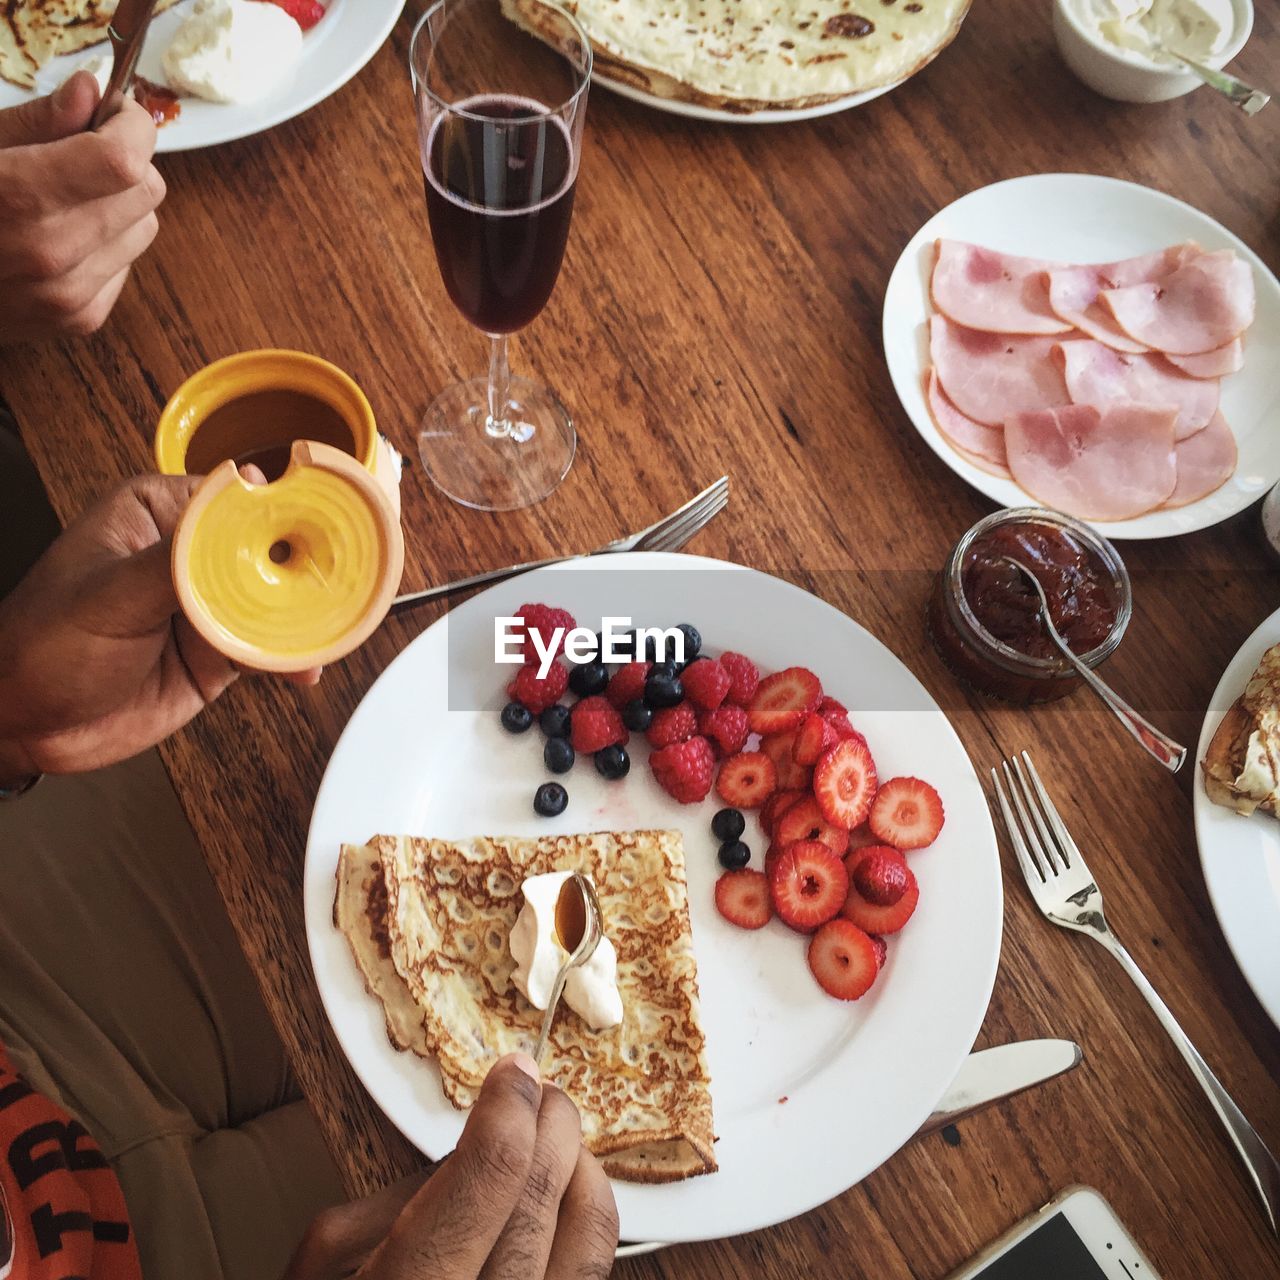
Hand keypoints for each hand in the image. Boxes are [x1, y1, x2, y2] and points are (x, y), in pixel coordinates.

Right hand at [0, 71, 164, 344]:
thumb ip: (37, 121)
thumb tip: (92, 90)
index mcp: (18, 198)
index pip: (123, 162)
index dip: (131, 127)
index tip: (117, 112)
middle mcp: (51, 253)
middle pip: (146, 191)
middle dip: (126, 161)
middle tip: (87, 150)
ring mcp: (69, 295)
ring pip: (145, 228)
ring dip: (119, 205)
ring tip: (66, 198)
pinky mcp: (81, 319)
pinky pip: (126, 264)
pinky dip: (106, 244)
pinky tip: (59, 237)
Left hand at [0, 473, 320, 780]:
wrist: (25, 725)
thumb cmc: (39, 646)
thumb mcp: (110, 596)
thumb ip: (179, 560)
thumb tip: (238, 513)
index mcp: (160, 513)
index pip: (238, 500)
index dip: (282, 512)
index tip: (321, 528)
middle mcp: (191, 554)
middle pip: (268, 551)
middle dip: (303, 568)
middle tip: (339, 583)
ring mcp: (208, 605)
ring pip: (277, 602)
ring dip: (304, 618)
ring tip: (332, 629)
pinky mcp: (220, 652)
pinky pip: (270, 649)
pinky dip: (293, 659)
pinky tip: (305, 667)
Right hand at [284, 1055, 618, 1279]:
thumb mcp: (325, 1269)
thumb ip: (387, 1209)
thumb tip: (460, 1154)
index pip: (488, 1180)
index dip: (509, 1112)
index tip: (515, 1074)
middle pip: (545, 1199)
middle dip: (552, 1127)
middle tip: (542, 1094)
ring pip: (590, 1239)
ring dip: (581, 1172)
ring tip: (558, 1143)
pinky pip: (587, 1277)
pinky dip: (586, 1225)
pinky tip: (565, 1203)